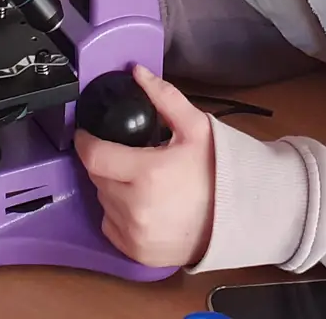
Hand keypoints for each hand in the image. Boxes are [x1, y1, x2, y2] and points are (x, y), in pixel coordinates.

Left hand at [74, 65, 215, 267]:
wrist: (239, 219)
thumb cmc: (218, 173)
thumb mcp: (196, 128)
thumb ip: (164, 97)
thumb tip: (137, 72)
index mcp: (147, 173)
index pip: (93, 155)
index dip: (86, 141)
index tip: (88, 135)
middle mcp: (136, 207)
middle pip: (97, 177)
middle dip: (107, 163)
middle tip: (128, 157)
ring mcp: (135, 233)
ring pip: (103, 201)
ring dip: (113, 188)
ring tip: (139, 181)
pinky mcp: (136, 253)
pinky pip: (110, 226)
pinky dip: (118, 214)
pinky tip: (141, 205)